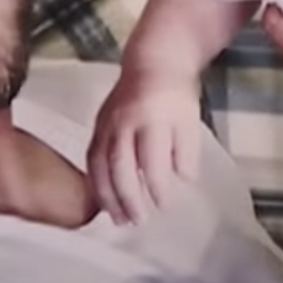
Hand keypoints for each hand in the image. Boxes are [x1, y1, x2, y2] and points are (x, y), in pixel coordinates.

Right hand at [87, 66, 202, 223]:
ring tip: (118, 219)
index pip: (152, 159)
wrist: (153, 61)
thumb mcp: (190, 121)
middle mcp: (125, 120)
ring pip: (100, 164)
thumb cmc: (176, 95)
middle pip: (120, 164)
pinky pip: (92, 157)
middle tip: (137, 221)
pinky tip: (104, 199)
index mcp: (152, 117)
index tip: (164, 206)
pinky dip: (96, 181)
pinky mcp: (97, 124)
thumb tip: (182, 181)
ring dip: (107, 195)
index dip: (157, 186)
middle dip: (127, 197)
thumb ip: (187, 152)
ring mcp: (107, 122)